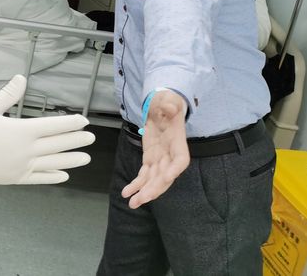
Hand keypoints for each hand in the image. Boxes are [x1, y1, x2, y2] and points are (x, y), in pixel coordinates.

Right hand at [0, 75, 93, 184]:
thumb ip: (8, 94)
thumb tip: (21, 78)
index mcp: (21, 131)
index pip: (53, 126)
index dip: (70, 123)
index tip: (83, 121)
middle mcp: (25, 151)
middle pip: (57, 145)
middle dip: (75, 140)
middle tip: (90, 138)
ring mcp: (21, 167)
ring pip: (53, 163)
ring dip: (71, 160)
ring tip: (85, 158)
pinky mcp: (14, 179)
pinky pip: (39, 179)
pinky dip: (53, 177)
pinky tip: (63, 175)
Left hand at [122, 91, 189, 207]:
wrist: (162, 109)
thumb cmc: (168, 105)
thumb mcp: (169, 102)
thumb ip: (169, 105)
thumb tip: (168, 105)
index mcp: (178, 144)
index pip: (180, 161)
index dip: (174, 170)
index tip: (167, 178)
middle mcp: (171, 156)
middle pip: (165, 176)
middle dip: (154, 188)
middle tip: (143, 199)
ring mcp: (160, 160)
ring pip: (153, 180)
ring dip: (143, 192)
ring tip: (132, 203)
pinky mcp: (150, 160)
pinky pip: (144, 176)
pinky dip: (136, 185)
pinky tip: (126, 193)